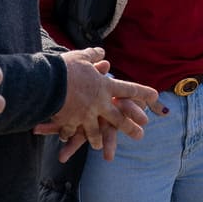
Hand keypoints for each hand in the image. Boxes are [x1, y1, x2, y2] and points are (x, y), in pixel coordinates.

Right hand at [41, 48, 160, 159]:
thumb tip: (102, 53)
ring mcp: (85, 115)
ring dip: (98, 140)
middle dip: (129, 128)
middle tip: (140, 135)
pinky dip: (67, 135)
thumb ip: (94, 56)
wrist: (48, 82)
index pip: (128, 89)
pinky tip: (65, 140)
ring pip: (95, 132)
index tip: (155, 96)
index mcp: (105, 86)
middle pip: (118, 118)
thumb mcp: (82, 57)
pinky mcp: (70, 122)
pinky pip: (70, 131)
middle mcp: (99, 103)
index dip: (142, 92)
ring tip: (99, 148)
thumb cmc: (66, 68)